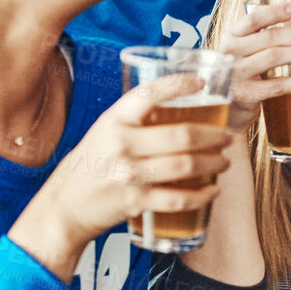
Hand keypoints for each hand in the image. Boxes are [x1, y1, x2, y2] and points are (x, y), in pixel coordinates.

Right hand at [14, 73, 232, 269]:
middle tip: (227, 137)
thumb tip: (178, 108)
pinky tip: (212, 191)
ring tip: (224, 161)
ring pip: (186, 166)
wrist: (63, 206)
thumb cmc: (89, 166)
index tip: (201, 82)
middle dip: (214, 136)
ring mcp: (128, 174)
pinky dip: (202, 195)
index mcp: (113, 120)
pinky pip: (178, 198)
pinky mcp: (135, 201)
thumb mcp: (104, 132)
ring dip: (214, 163)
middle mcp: (121, 143)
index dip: (179, 85)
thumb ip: (134, 121)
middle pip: (182, 135)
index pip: (149, 94)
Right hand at [213, 0, 290, 129]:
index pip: (254, 18)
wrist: (224, 108)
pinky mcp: (247, 95)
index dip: (277, 11)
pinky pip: (278, 86)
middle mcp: (231, 53)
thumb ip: (262, 35)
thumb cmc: (241, 72)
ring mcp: (237, 75)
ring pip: (275, 57)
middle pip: (270, 37)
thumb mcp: (243, 49)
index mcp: (231, 36)